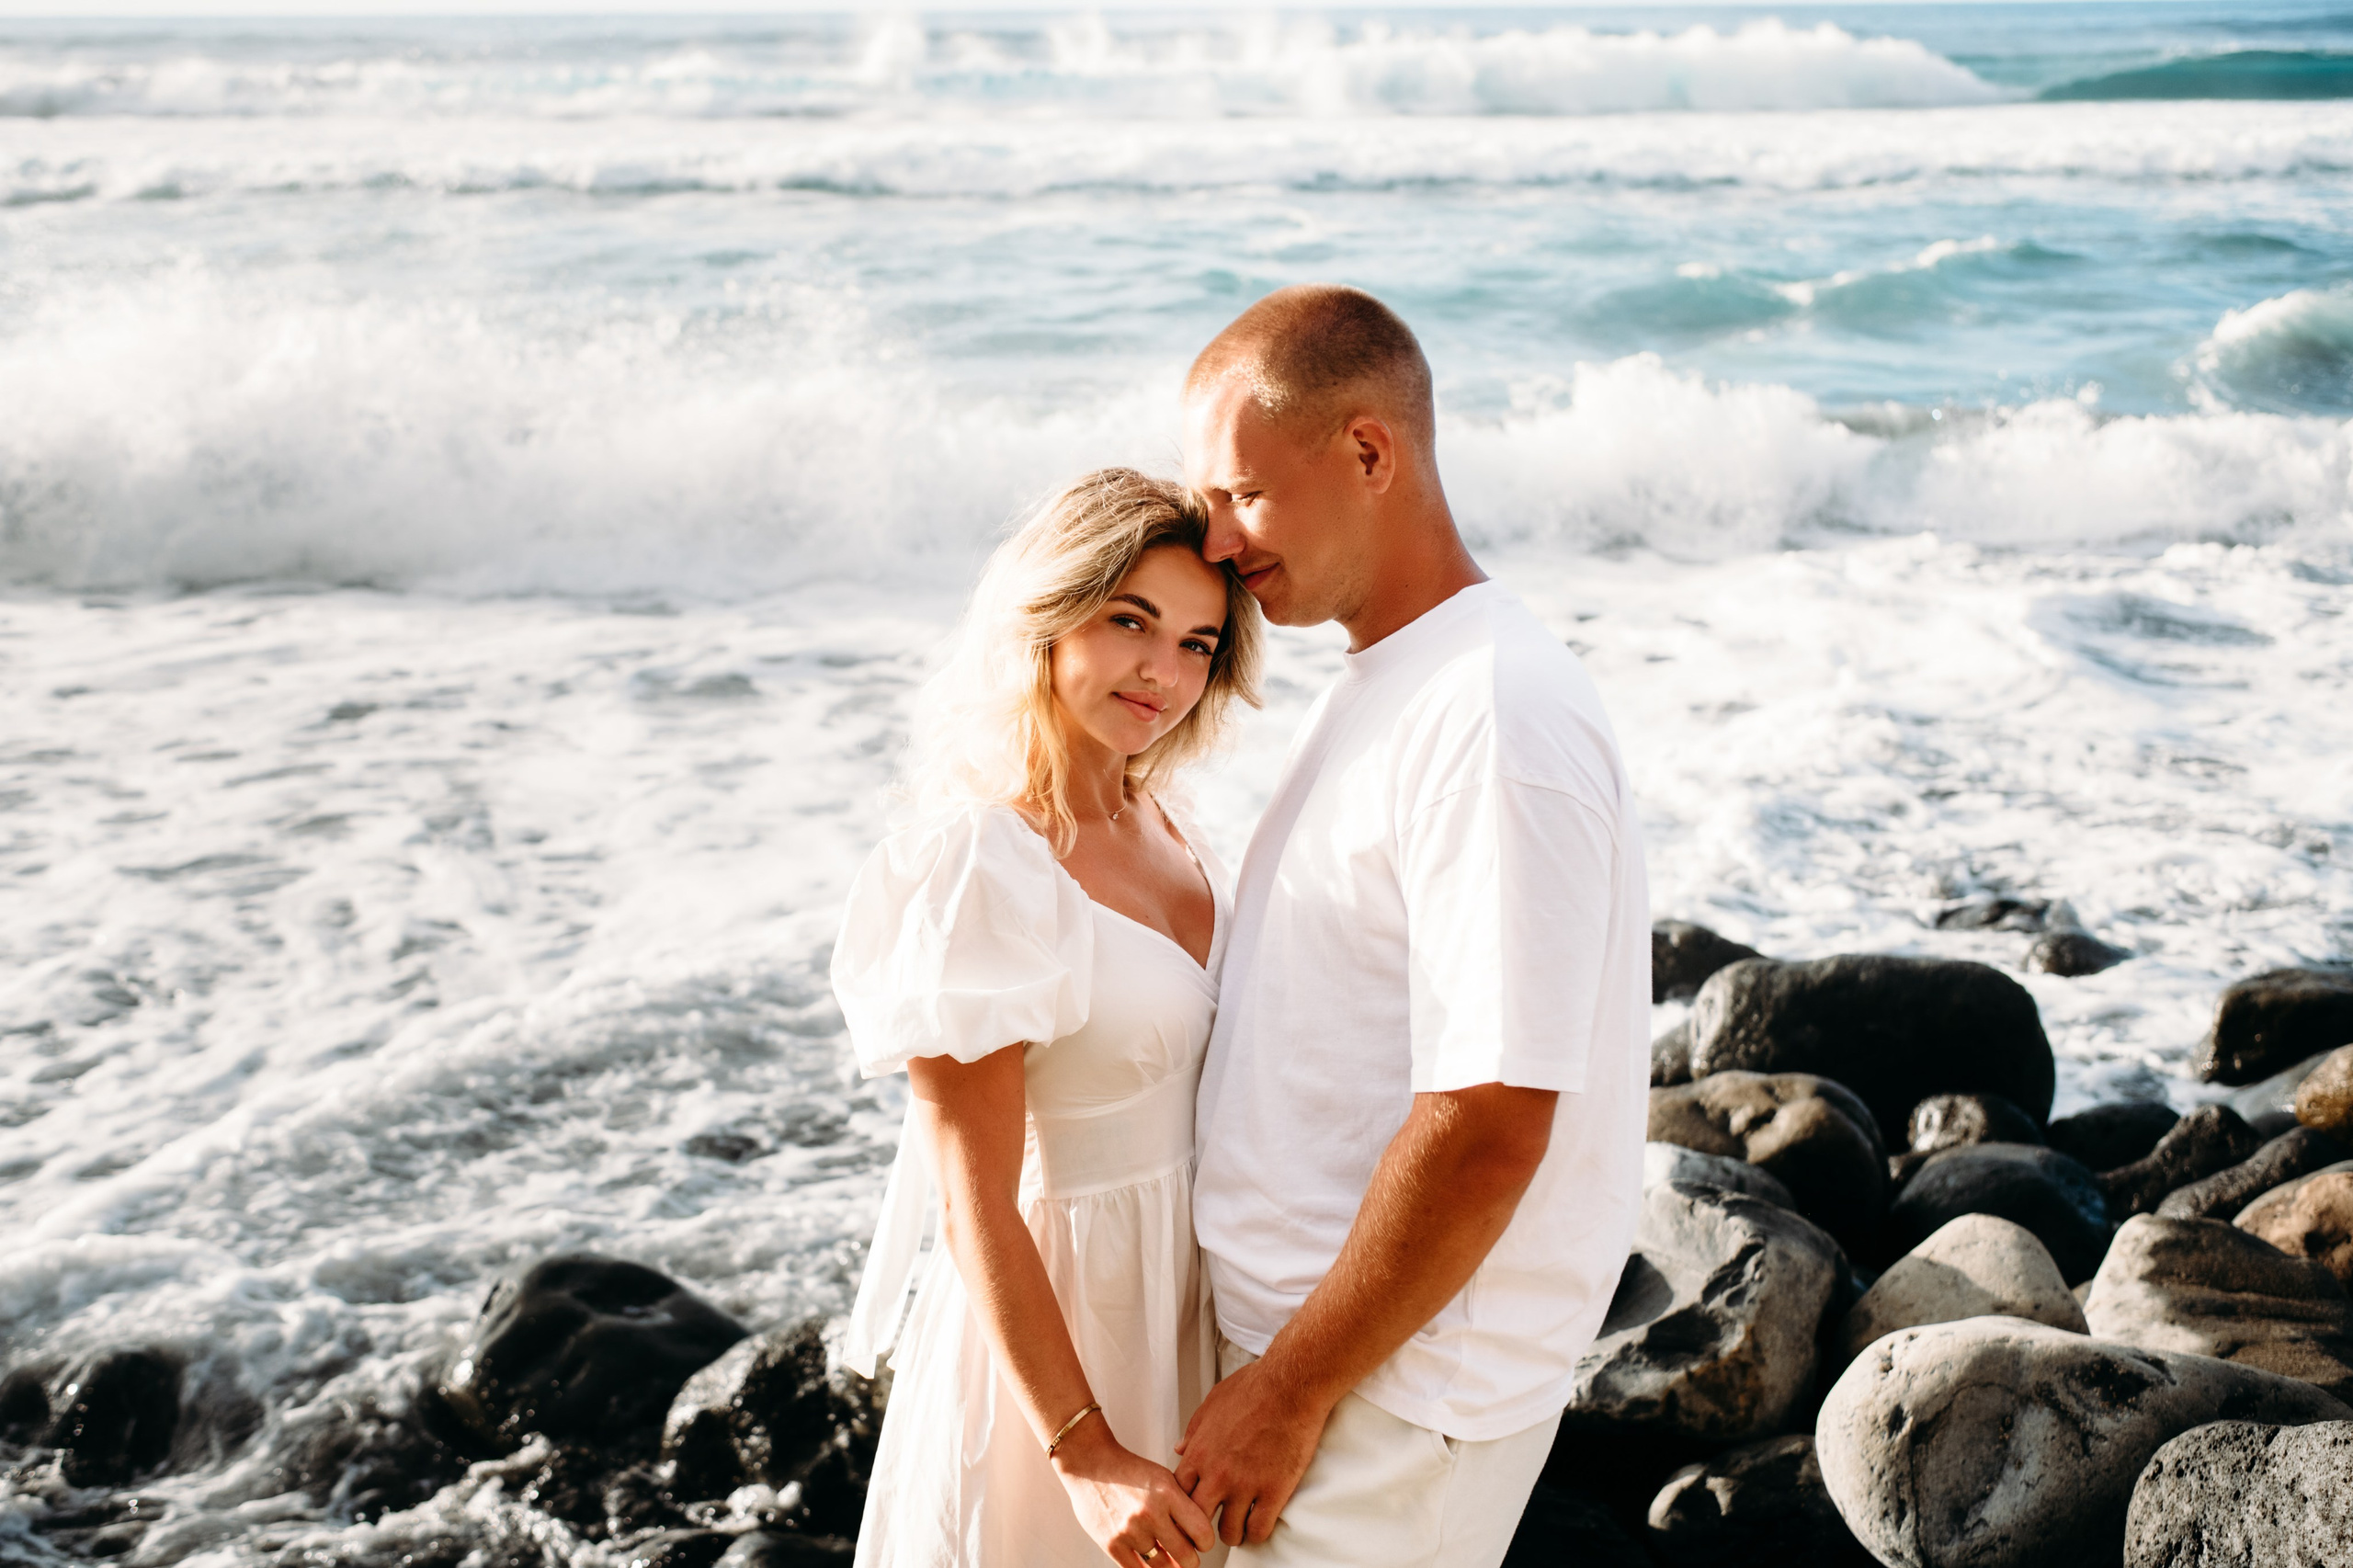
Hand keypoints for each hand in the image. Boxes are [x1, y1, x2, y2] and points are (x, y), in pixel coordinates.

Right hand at [1051, 1416, 1217, 1567]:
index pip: (1202, 1532)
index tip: (1202, 1543)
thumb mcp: (1163, 1478)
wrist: (1091, 1464)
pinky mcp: (1111, 1543)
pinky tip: (1150, 1560)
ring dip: (1168, 1565)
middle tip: (1188, 1557)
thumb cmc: (1129, 1470)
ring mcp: (1129, 1530)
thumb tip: (1198, 1536)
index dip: (1206, 1542)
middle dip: (1190, 1560)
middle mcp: (1150, 1513)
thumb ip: (1182, 1505)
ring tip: (1167, 1556)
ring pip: (1162, 1566)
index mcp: (1167, 1493)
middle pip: (1185, 1556)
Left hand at [1173, 1359, 1327, 1546]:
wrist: (1290, 1386)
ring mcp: (1245, 1485)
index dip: (1186, 1504)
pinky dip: (1258, 1533)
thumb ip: (1194, 1430)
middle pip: (1197, 1519)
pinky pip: (1258, 1530)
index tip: (1196, 1505)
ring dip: (1234, 1532)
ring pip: (1229, 1532)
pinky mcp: (1273, 1492)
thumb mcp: (1212, 1403)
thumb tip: (1180, 1448)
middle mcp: (1217, 1474)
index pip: (1178, 1494)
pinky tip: (1260, 1523)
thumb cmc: (1253, 1387)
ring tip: (1240, 1525)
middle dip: (1203, 1525)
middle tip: (1214, 1524)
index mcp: (1199, 1453)